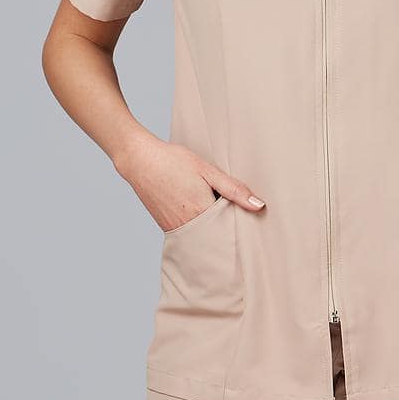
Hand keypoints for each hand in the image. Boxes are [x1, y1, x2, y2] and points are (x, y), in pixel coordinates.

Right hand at [115, 134, 266, 231]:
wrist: (139, 160)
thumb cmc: (174, 161)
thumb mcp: (207, 170)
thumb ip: (234, 189)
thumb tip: (259, 205)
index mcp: (201, 211)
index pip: (230, 232)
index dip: (242, 232)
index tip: (255, 232)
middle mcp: (188, 225)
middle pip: (216, 239)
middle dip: (229, 237)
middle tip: (245, 235)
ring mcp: (175, 227)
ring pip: (202, 239)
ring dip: (214, 235)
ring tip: (225, 226)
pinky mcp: (166, 226)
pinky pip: (188, 235)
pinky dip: (199, 231)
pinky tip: (204, 220)